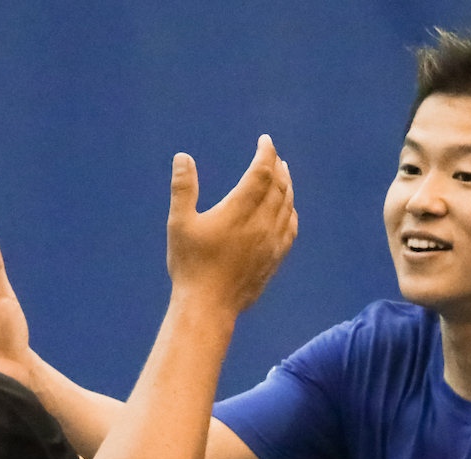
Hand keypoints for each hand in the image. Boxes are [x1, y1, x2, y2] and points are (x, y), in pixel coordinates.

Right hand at [166, 134, 296, 313]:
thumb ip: (183, 188)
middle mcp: (260, 224)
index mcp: (238, 211)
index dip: (266, 154)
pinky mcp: (274, 259)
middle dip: (277, 167)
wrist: (208, 306)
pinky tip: (288, 209)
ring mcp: (271, 243)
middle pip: (279, 186)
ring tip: (283, 174)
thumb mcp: (179, 223)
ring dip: (287, 186)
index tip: (265, 141)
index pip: (261, 173)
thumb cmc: (190, 265)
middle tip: (273, 155)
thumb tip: (183, 157)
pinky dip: (291, 212)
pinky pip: (290, 229)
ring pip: (287, 206)